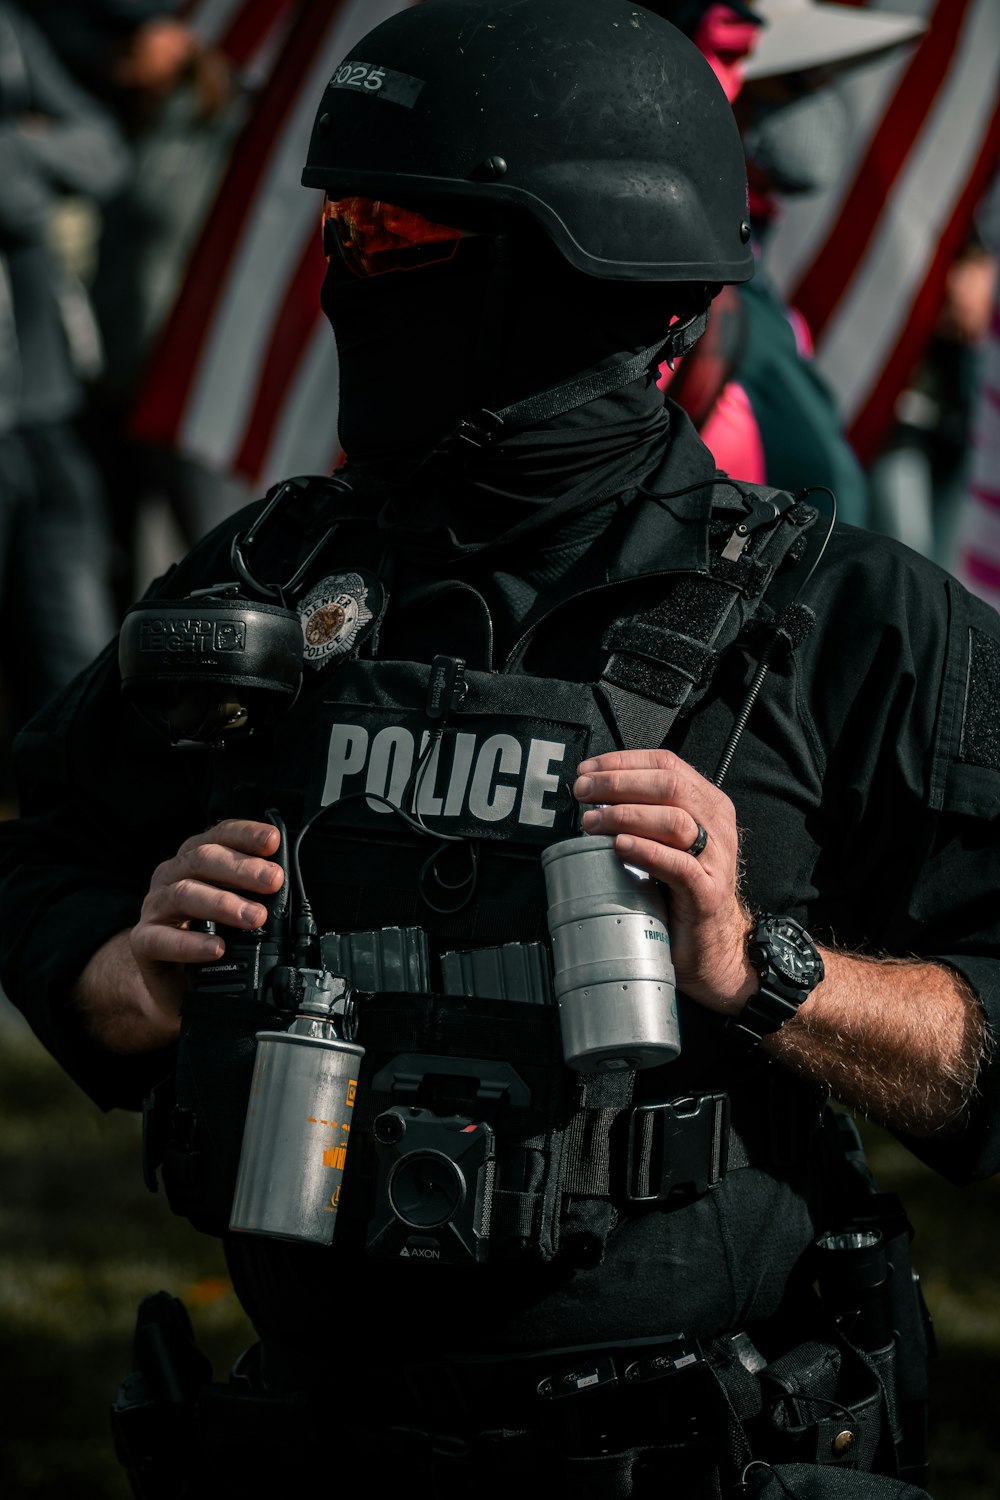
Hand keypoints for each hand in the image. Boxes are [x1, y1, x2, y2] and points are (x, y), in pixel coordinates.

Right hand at [130, 819, 283, 1016]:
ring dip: (223, 902)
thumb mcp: (236, 909)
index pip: (219, 835)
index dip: (246, 834)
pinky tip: (216, 948)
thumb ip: (255, 894)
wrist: (176, 984)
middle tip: (273, 881)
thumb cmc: (209, 936)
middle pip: (202, 859)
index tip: (272, 841)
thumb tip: (287, 885)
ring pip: (183, 893)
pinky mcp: (143, 941)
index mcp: (195, 860)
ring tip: (254, 917)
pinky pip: (161, 939)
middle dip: (242, 868)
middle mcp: (171, 876)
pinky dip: (191, 943)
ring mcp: (154, 908)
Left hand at [573, 749, 755, 1013]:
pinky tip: (619, 846)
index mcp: (708, 805)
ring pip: (674, 820)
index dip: (622, 762)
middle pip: (669, 785)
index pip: (667, 763)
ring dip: (626, 815)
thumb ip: (645, 815)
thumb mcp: (667, 842)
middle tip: (583, 793)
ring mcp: (716, 859)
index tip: (586, 770)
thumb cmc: (681, 892)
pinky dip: (646, 851)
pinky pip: (679, 865)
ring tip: (592, 822)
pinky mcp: (707, 893)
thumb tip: (593, 794)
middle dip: (618, 784)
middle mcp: (717, 826)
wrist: (712, 948)